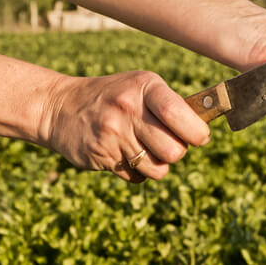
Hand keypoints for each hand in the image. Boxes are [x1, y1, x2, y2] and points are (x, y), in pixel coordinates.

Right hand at [44, 71, 209, 182]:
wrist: (60, 106)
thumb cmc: (116, 97)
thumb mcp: (142, 87)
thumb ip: (173, 105)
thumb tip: (205, 131)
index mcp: (145, 87)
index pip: (179, 115)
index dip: (198, 133)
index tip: (200, 137)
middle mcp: (128, 109)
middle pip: (174, 150)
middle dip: (177, 152)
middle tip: (166, 142)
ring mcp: (112, 133)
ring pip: (158, 169)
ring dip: (158, 164)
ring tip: (144, 147)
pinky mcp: (100, 156)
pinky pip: (138, 177)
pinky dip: (138, 171)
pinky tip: (125, 153)